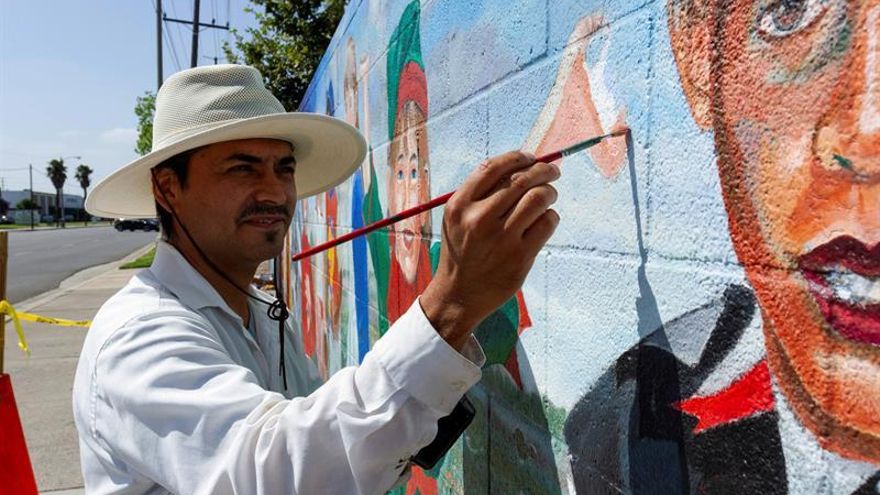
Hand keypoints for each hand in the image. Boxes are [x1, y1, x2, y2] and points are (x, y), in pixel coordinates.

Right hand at [421, 151, 560, 349]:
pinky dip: (550, 216)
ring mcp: (501, 239)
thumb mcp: (458, 218)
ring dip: (550, 192)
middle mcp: (479, 219)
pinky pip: (547, 222)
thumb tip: (521, 166)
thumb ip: (481, 193)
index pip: (494, 167)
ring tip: (549, 196)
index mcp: (460, 205)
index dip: (518, 158)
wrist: (458, 294)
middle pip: (522, 180)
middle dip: (543, 171)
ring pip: (539, 198)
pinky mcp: (520, 256)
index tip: (531, 158)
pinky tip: (543, 221)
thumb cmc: (463, 250)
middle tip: (552, 172)